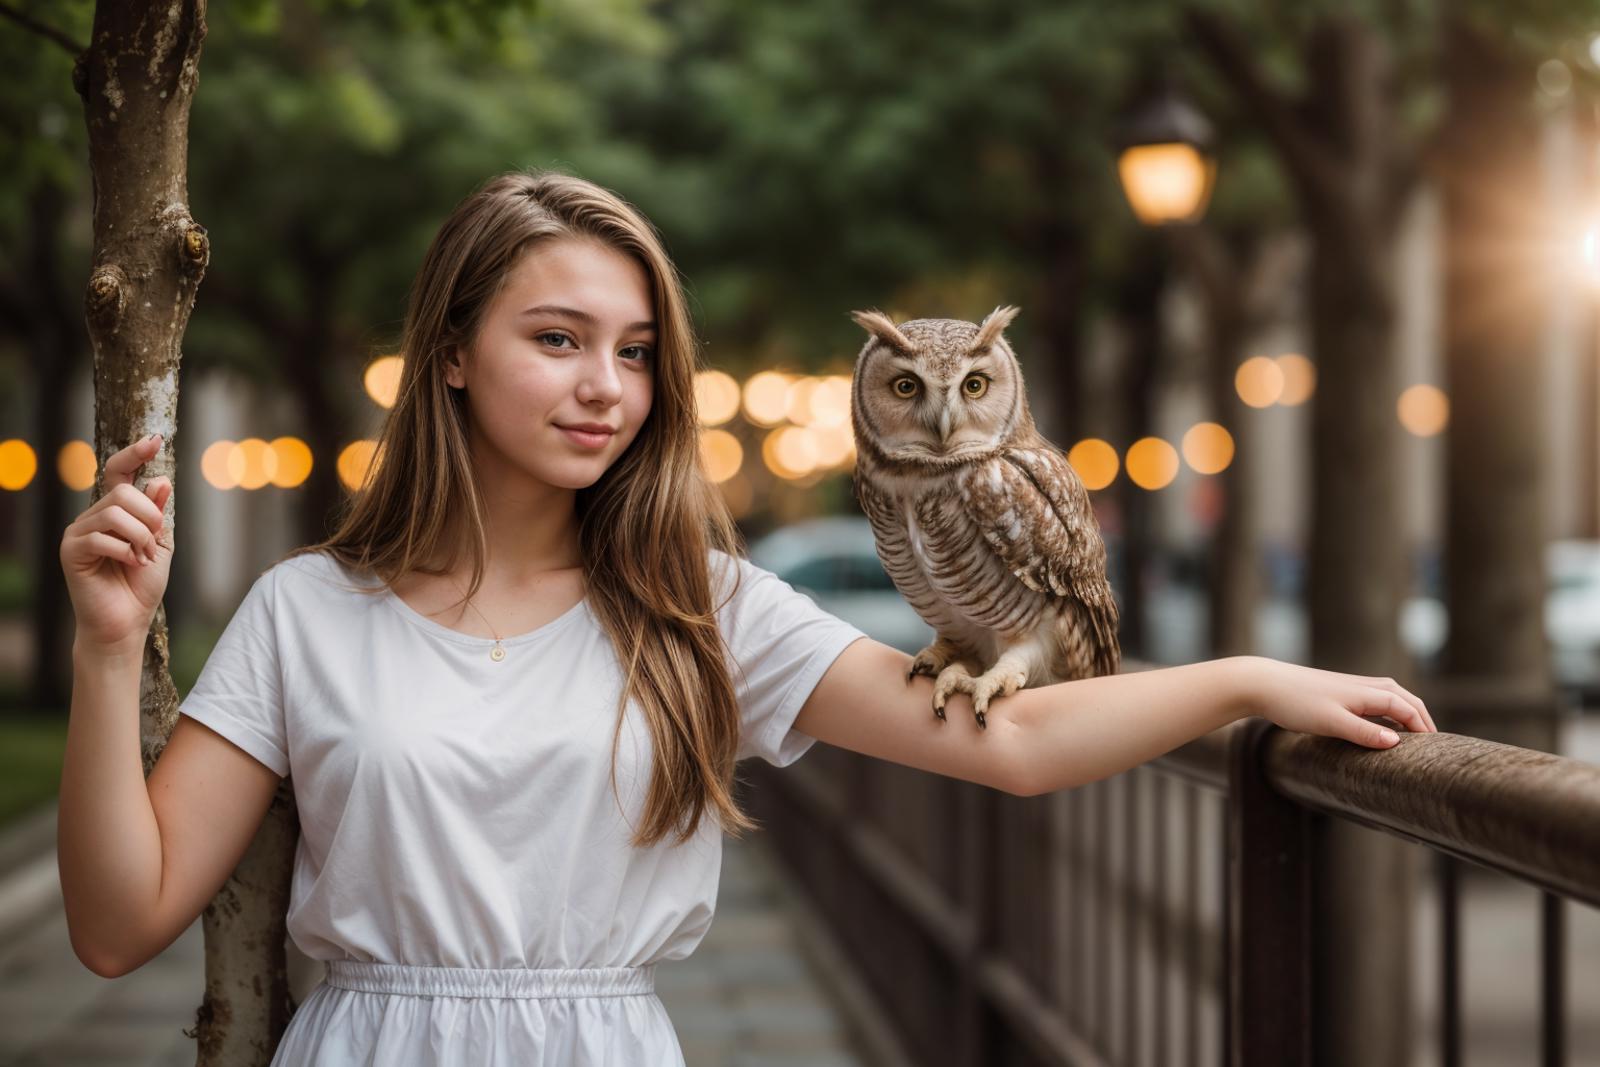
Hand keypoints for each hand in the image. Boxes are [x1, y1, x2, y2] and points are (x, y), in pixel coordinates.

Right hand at [60, 433, 173, 652]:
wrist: (126, 622)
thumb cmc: (141, 585)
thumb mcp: (160, 543)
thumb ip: (157, 513)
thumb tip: (159, 478)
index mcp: (115, 512)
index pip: (118, 472)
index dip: (135, 454)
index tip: (156, 438)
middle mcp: (93, 516)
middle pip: (124, 492)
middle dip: (150, 518)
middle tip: (152, 545)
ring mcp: (78, 532)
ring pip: (116, 513)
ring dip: (141, 538)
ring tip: (141, 559)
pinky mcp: (71, 550)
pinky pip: (103, 537)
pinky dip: (126, 552)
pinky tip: (128, 565)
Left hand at [1235, 655, 1436, 747]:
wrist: (1264, 684)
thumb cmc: (1296, 703)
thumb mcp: (1332, 722)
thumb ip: (1364, 733)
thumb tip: (1397, 743)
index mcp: (1369, 692)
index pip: (1409, 709)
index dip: (1424, 729)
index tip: (1437, 751)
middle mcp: (1367, 685)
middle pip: (1407, 700)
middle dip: (1422, 720)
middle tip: (1435, 746)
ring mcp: (1354, 687)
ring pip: (1392, 699)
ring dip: (1407, 715)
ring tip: (1416, 738)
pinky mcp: (1342, 691)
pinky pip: (1377, 701)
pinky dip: (1390, 713)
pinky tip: (1384, 728)